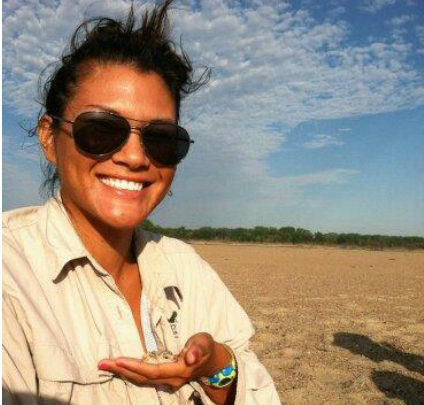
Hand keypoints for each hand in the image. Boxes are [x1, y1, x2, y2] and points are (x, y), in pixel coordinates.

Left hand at [98, 332, 222, 390]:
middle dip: (122, 371)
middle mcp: (171, 379)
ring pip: (140, 380)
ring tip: (105, 365)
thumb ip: (198, 348)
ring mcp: (166, 380)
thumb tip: (191, 356)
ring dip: (122, 373)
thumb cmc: (206, 348)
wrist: (211, 362)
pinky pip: (143, 378)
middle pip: (142, 378)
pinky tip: (119, 368)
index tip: (119, 360)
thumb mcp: (205, 342)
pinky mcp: (163, 377)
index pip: (154, 371)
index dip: (136, 367)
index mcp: (180, 370)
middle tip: (102, 363)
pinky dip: (129, 373)